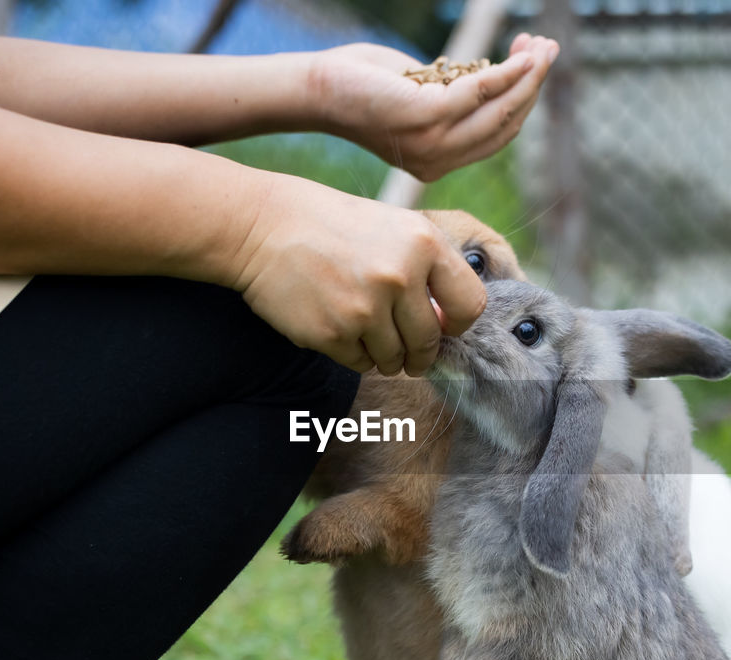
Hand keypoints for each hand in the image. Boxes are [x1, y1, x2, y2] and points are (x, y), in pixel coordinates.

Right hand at [231, 171, 484, 375]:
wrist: (260, 226)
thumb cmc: (331, 225)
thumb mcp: (392, 227)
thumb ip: (427, 268)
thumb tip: (448, 322)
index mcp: (423, 244)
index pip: (469, 305)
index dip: (458, 324)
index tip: (443, 327)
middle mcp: (398, 276)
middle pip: (429, 341)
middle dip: (419, 352)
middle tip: (407, 349)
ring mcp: (365, 308)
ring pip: (395, 359)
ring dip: (386, 355)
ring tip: (365, 330)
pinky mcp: (332, 334)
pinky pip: (360, 363)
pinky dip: (353, 354)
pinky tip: (338, 327)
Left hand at [308, 33, 559, 181]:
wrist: (318, 89)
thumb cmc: (362, 85)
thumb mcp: (417, 93)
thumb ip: (452, 93)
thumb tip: (490, 76)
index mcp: (439, 161)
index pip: (495, 136)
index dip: (522, 101)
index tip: (534, 66)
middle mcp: (440, 161)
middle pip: (505, 125)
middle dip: (533, 87)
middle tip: (549, 51)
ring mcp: (435, 143)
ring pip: (500, 111)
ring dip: (528, 77)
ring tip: (543, 47)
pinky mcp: (427, 117)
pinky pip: (481, 92)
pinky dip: (507, 72)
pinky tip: (521, 54)